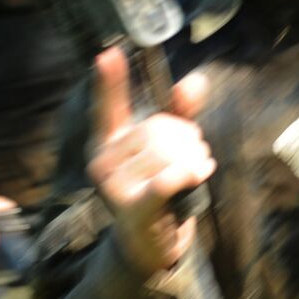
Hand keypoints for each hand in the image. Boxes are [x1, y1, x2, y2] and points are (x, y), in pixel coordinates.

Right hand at [87, 46, 212, 276]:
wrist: (150, 246)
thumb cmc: (158, 192)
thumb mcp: (170, 150)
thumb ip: (181, 114)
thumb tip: (196, 81)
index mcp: (106, 142)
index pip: (108, 107)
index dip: (110, 81)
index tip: (108, 52)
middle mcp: (101, 161)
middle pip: (158, 130)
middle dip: (187, 141)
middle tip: (195, 160)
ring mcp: (113, 186)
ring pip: (168, 154)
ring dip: (194, 161)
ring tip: (197, 174)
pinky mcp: (133, 208)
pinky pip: (163, 181)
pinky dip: (184, 175)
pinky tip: (197, 174)